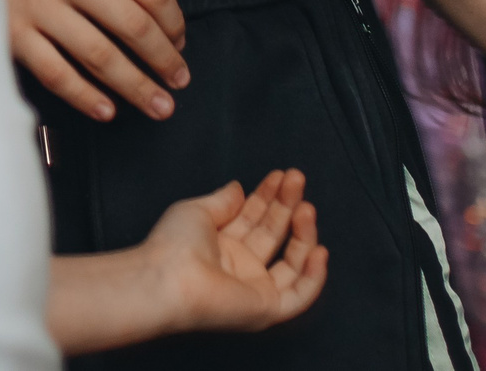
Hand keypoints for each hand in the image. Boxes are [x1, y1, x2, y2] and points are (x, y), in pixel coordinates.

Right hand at [0, 0, 186, 121]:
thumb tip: (164, 28)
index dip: (174, 23)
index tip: (181, 44)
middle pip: (133, 26)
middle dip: (164, 60)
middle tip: (180, 82)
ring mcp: (39, 5)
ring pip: (99, 55)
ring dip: (136, 86)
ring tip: (160, 106)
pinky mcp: (12, 33)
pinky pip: (57, 73)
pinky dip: (86, 96)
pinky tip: (108, 111)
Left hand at [138, 170, 327, 335]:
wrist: (166, 279)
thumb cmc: (173, 245)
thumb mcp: (198, 211)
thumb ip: (223, 201)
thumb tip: (239, 187)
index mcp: (221, 246)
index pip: (254, 218)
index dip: (269, 196)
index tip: (280, 175)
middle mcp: (239, 267)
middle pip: (274, 234)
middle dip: (287, 205)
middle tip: (296, 179)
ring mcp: (253, 289)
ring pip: (291, 263)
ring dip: (303, 234)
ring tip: (305, 207)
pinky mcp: (265, 309)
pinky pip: (298, 297)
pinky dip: (313, 277)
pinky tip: (319, 250)